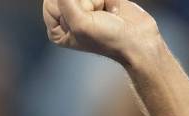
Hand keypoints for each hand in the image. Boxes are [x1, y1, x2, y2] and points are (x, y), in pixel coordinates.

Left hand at [43, 0, 160, 64]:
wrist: (137, 40)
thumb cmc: (107, 39)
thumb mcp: (80, 22)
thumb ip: (65, 1)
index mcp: (56, 28)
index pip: (50, 1)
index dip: (69, 4)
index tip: (84, 18)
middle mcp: (67, 17)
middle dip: (86, 1)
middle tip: (96, 17)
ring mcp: (84, 8)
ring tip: (105, 14)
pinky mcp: (99, 0)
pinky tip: (113, 11)